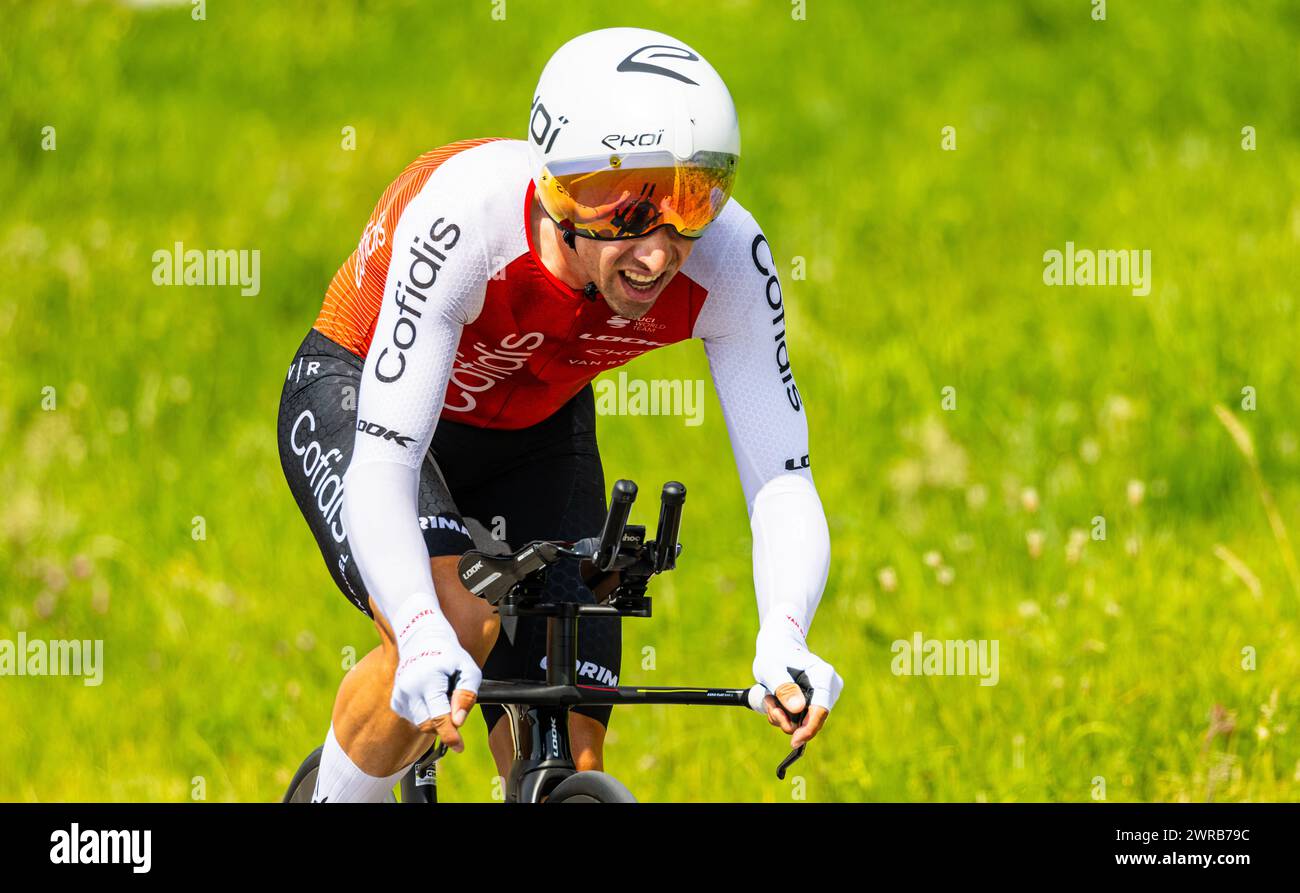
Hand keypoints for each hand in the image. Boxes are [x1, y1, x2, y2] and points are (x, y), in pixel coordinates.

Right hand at [388, 596, 481, 752]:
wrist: (420, 637)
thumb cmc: (448, 652)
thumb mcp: (468, 668)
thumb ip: (466, 694)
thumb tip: (459, 720)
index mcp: (428, 680)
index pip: (438, 716)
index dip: (450, 735)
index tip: (459, 746)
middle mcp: (409, 689)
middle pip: (429, 724)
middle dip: (445, 723)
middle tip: (455, 705)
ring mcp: (399, 695)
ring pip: (421, 723)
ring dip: (435, 716)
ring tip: (441, 693)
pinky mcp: (396, 700)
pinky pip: (413, 718)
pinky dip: (425, 713)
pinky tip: (429, 695)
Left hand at [749, 608, 842, 748]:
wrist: (778, 645)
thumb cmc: (775, 653)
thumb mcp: (772, 669)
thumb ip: (784, 688)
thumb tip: (798, 709)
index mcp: (824, 675)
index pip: (821, 709)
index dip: (808, 729)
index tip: (793, 741)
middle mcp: (830, 686)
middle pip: (812, 719)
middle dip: (787, 719)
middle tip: (770, 706)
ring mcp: (825, 694)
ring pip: (804, 720)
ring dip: (782, 715)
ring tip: (770, 697)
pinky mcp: (816, 701)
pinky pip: (801, 717)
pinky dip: (784, 713)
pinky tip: (775, 699)